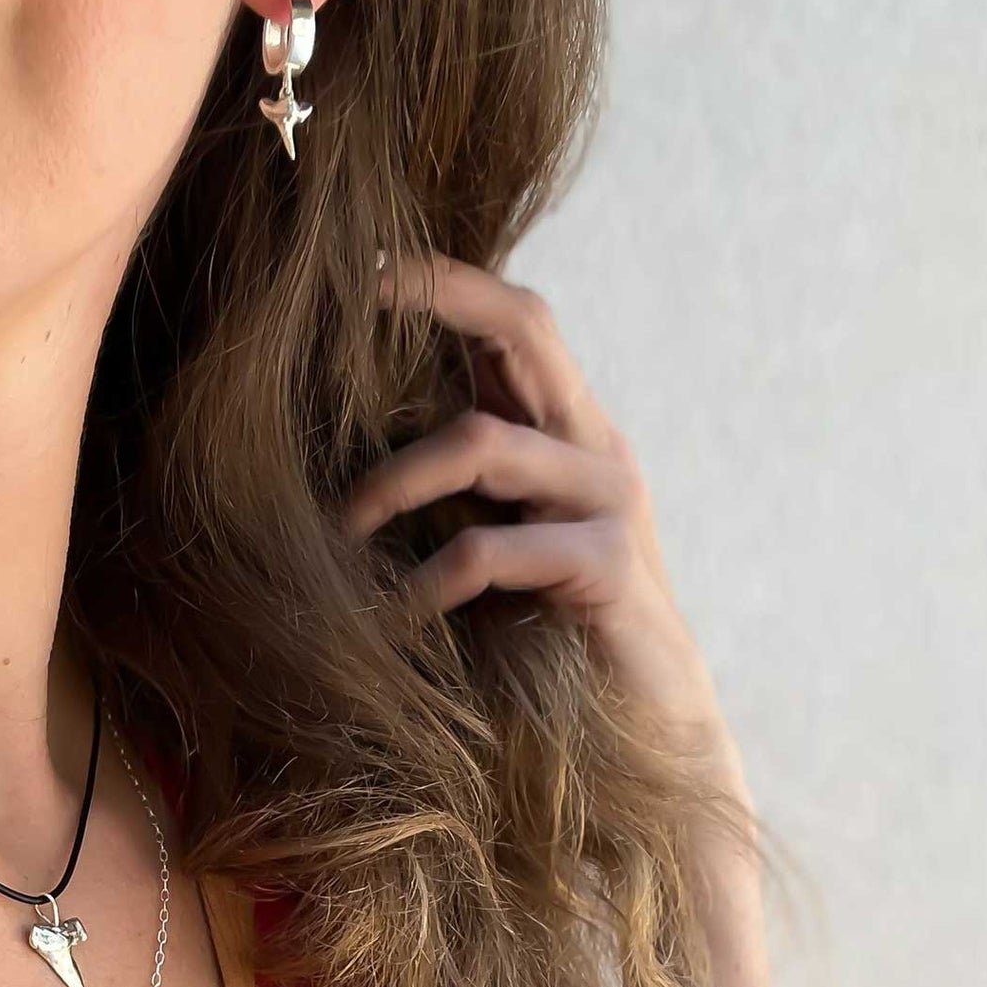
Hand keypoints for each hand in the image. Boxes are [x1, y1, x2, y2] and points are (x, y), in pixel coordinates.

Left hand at [347, 255, 726, 744]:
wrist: (650, 721)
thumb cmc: (549, 634)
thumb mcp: (497, 540)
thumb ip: (456, 488)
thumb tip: (339, 453)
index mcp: (564, 429)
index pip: (513, 320)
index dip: (445, 280)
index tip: (360, 265)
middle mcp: (592, 444)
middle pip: (524, 328)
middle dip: (435, 301)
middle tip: (348, 302)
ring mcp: (606, 499)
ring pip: (482, 443)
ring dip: (391, 482)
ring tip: (336, 530)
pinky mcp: (606, 566)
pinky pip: (493, 552)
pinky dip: (428, 581)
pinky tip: (392, 615)